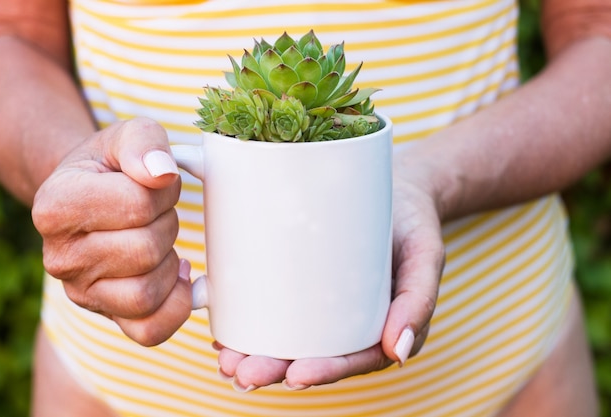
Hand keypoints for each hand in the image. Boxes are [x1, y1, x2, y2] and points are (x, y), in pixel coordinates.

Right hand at [32, 117, 192, 345]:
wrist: (92, 196)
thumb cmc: (112, 167)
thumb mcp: (127, 136)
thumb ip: (145, 142)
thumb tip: (162, 174)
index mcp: (55, 206)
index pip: (137, 203)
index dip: (164, 189)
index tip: (154, 182)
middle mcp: (59, 257)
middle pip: (145, 249)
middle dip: (167, 223)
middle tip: (157, 211)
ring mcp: (81, 292)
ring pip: (147, 292)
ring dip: (169, 261)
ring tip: (158, 238)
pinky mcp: (107, 316)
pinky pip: (151, 330)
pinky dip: (176, 304)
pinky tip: (175, 274)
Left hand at [214, 165, 444, 390]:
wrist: (397, 189)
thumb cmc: (414, 224)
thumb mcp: (426, 255)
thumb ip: (419, 300)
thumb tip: (399, 352)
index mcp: (381, 327)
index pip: (352, 358)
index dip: (323, 372)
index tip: (294, 376)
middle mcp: (348, 322)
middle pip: (311, 354)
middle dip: (275, 368)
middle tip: (242, 372)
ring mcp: (324, 303)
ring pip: (288, 336)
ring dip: (254, 352)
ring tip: (225, 359)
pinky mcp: (304, 280)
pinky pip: (277, 305)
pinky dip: (250, 319)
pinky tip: (224, 326)